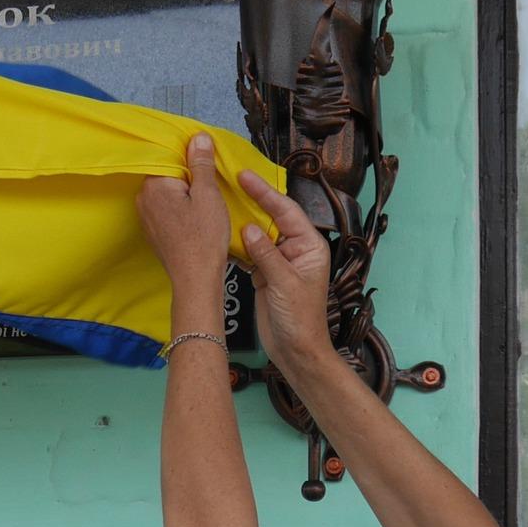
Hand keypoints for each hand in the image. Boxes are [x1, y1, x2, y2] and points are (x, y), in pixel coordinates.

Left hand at [137, 134, 231, 320]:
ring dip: (186, 192)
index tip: (207, 162)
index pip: (170, 155)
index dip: (191, 157)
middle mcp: (143, 198)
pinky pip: (166, 208)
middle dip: (188, 175)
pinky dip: (181, 208)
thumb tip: (198, 138)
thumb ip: (201, 164)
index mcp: (154, 185)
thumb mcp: (208, 194)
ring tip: (205, 203)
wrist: (195, 278)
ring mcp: (146, 216)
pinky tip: (196, 217)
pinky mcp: (153, 230)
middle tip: (210, 185)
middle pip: (168, 173)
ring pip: (168, 191)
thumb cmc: (203, 239)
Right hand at [236, 171, 335, 369]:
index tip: (244, 176)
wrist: (296, 350)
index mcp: (309, 245)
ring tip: (220, 201)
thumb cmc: (300, 318)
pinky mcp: (263, 274)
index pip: (286, 211)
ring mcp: (278, 261)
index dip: (265, 192)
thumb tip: (249, 228)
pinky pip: (248, 252)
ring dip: (240, 220)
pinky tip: (218, 233)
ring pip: (257, 233)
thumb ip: (266, 255)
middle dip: (252, 200)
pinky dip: (234, 244)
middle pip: (271, 217)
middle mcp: (294, 249)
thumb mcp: (284, 284)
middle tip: (229, 180)